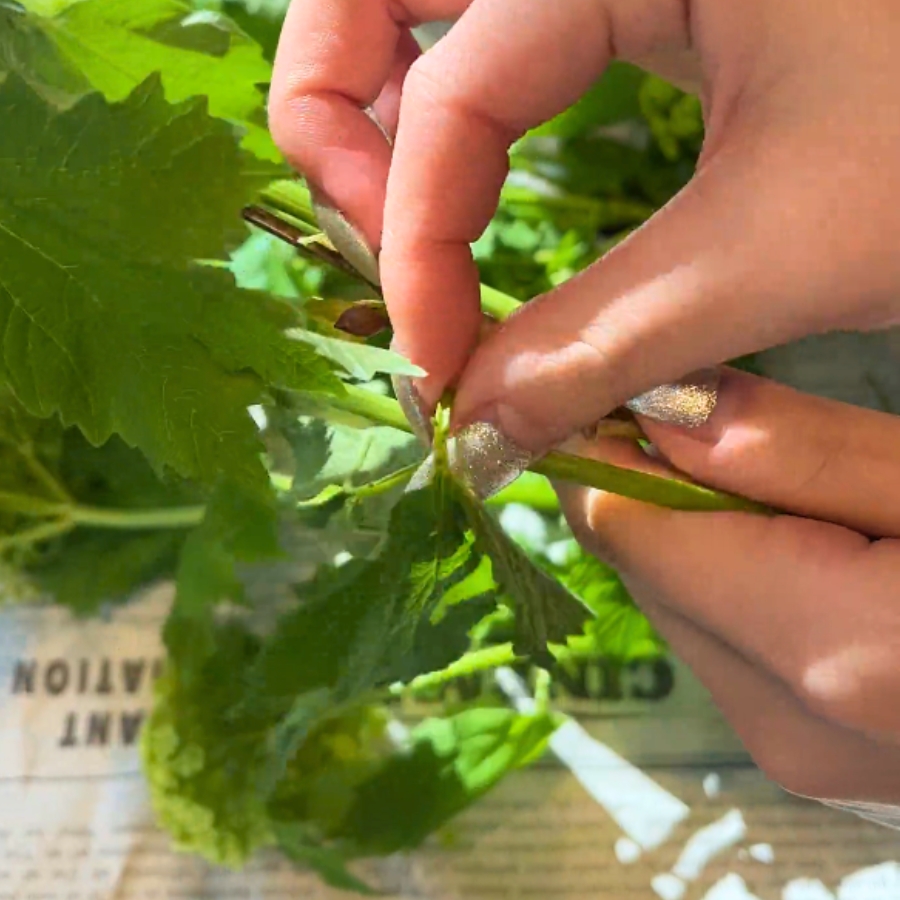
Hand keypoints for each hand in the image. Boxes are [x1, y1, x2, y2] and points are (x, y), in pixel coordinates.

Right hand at [269, 0, 899, 456]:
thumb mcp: (779, 248)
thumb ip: (603, 345)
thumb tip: (479, 431)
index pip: (453, 92)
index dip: (417, 242)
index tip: (438, 366)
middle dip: (337, 119)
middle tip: (366, 239)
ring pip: (426, 4)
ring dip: (387, 116)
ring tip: (407, 231)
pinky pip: (502, 32)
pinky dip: (462, 117)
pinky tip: (469, 193)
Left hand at [557, 367, 899, 806]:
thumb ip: (799, 451)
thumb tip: (654, 409)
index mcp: (827, 646)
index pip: (623, 525)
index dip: (610, 445)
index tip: (633, 385)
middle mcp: (786, 721)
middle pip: (642, 564)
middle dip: (666, 487)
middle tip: (737, 421)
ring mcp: (795, 750)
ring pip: (679, 600)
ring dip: (708, 532)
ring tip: (805, 487)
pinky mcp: (809, 753)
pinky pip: (726, 639)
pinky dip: (742, 579)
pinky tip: (818, 547)